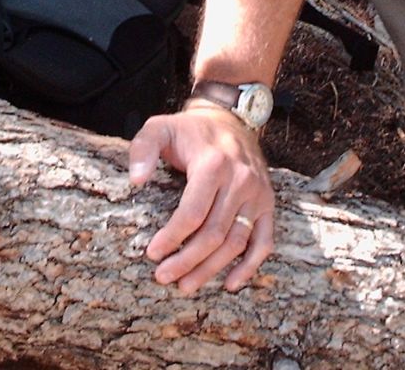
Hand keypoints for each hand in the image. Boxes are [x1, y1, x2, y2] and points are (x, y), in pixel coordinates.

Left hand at [127, 104, 275, 292]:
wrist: (230, 120)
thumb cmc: (189, 130)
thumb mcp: (160, 127)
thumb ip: (143, 148)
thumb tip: (136, 180)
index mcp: (213, 164)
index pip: (193, 213)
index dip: (172, 237)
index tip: (152, 253)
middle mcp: (241, 180)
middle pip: (214, 233)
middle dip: (187, 260)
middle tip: (164, 277)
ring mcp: (258, 194)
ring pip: (236, 242)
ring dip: (211, 269)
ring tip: (186, 285)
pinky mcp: (268, 204)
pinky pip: (264, 241)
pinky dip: (250, 266)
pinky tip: (231, 284)